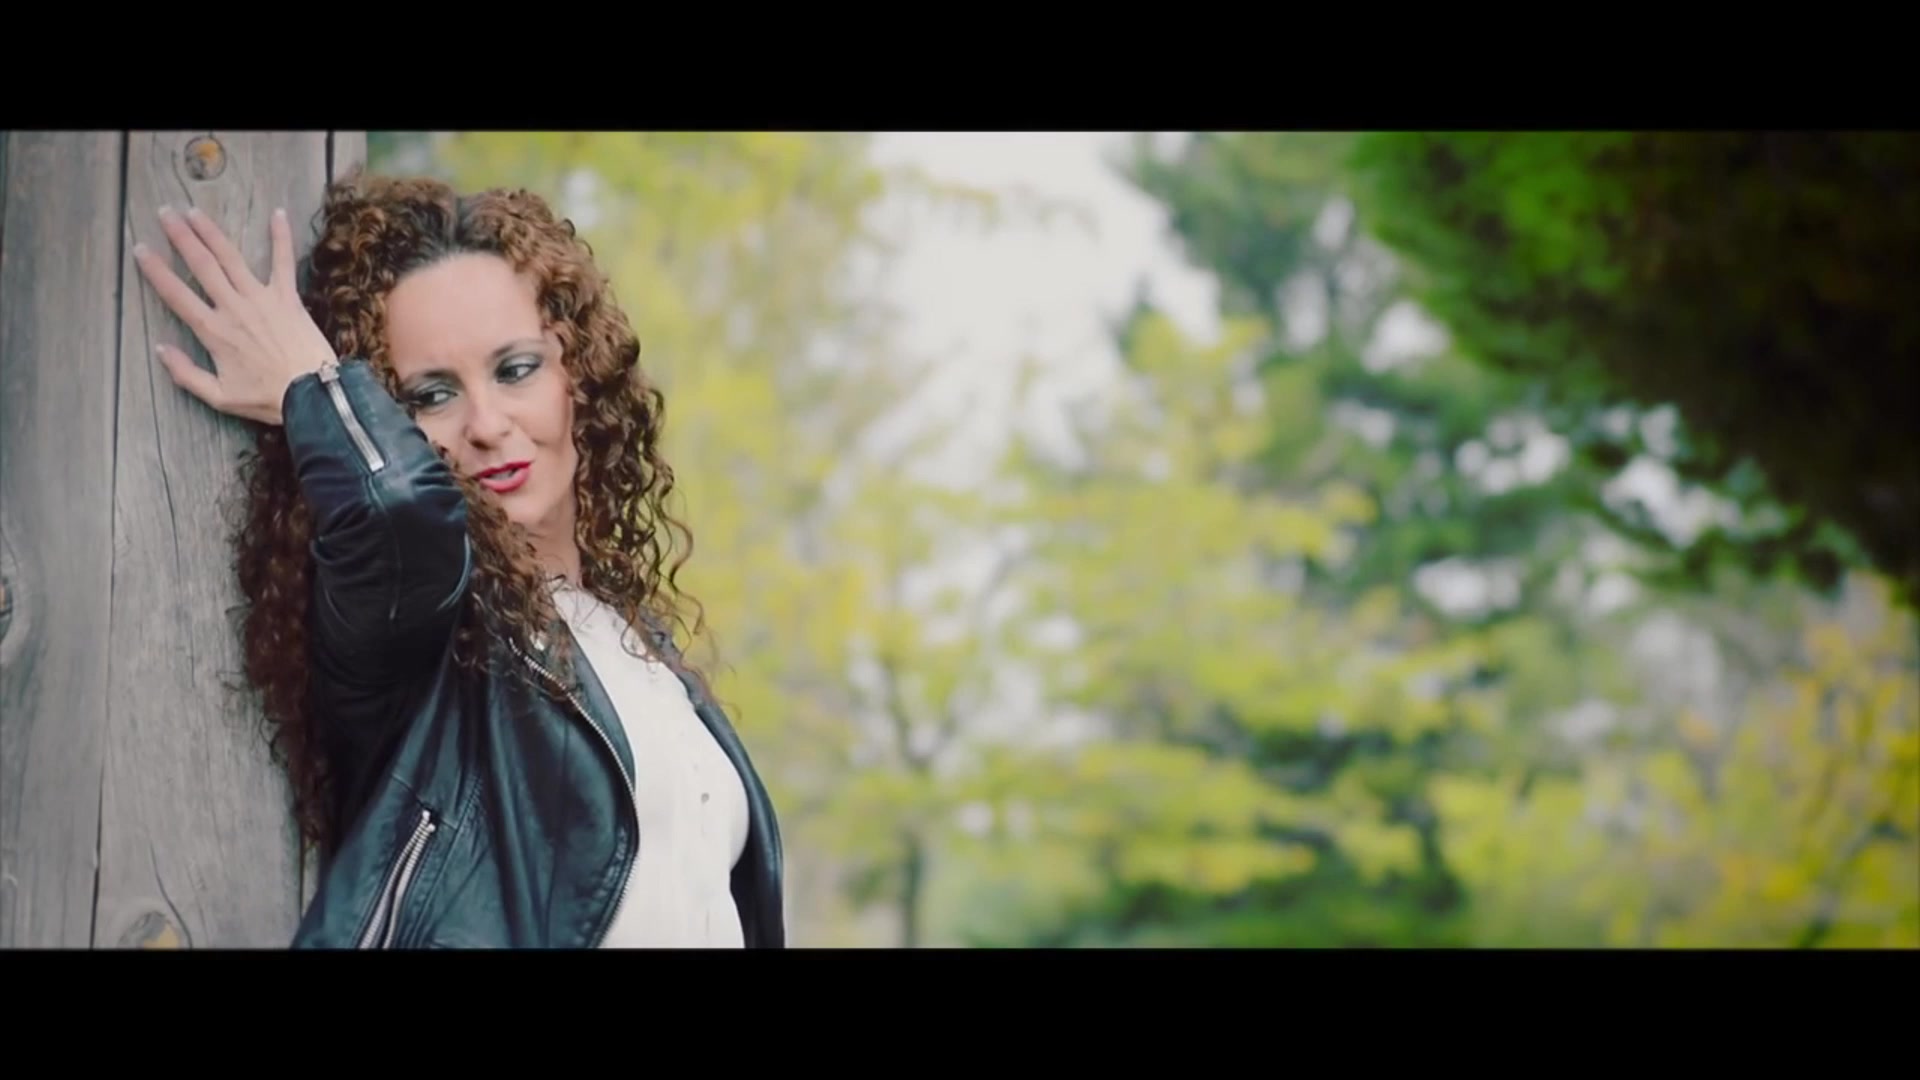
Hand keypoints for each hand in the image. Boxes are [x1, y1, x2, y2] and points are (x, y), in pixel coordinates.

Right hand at [134, 205, 336, 425]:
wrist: (313, 394)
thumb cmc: (267, 398)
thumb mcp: (219, 396)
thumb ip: (185, 374)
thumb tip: (160, 349)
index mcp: (213, 331)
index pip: (176, 294)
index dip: (156, 271)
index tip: (141, 249)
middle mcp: (233, 308)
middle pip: (201, 265)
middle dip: (181, 237)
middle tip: (165, 213)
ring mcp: (262, 299)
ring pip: (231, 258)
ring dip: (211, 232)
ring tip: (194, 212)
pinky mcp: (288, 297)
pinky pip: (283, 262)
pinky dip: (281, 237)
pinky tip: (277, 214)